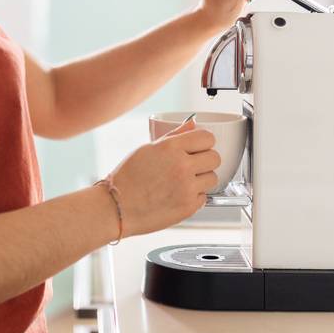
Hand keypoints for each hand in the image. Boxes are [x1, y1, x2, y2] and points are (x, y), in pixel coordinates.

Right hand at [107, 119, 221, 236]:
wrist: (118, 207)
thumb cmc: (128, 178)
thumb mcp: (147, 149)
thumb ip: (173, 137)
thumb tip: (192, 125)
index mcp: (171, 148)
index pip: (207, 137)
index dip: (205, 142)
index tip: (200, 147)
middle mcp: (182, 166)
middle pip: (215, 157)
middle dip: (206, 160)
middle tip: (194, 165)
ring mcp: (187, 187)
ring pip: (213, 178)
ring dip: (203, 179)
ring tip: (185, 182)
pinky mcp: (188, 207)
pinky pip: (204, 197)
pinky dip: (195, 197)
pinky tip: (180, 195)